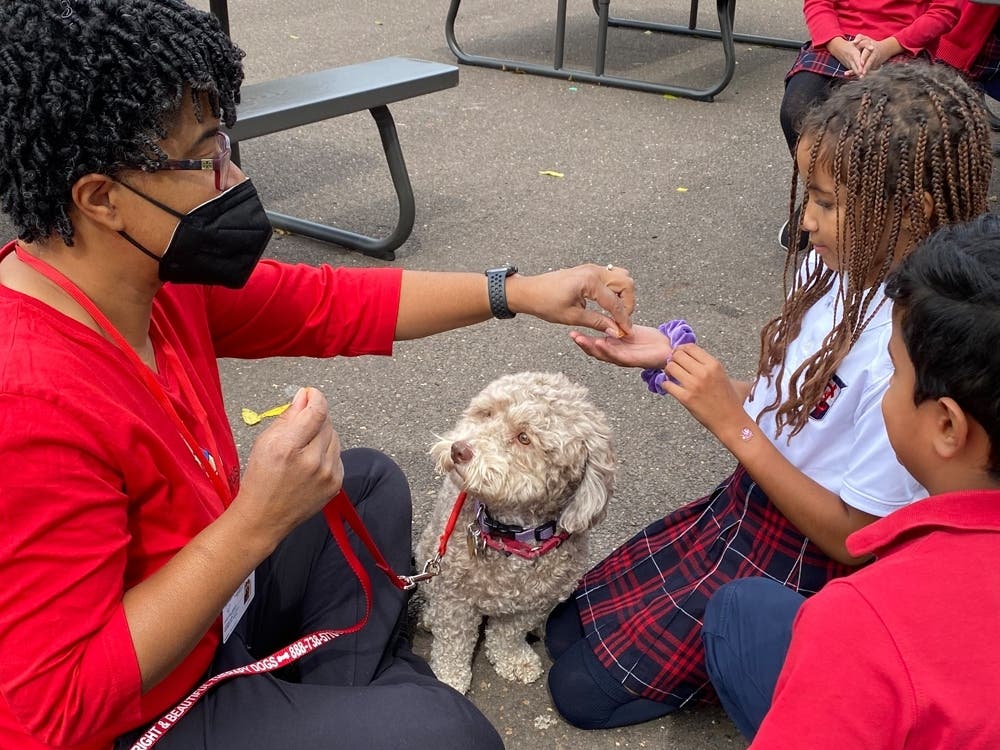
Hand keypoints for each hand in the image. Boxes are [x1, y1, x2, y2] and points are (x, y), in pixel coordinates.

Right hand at [232, 387, 343, 543]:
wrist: (264, 518)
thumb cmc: (260, 478)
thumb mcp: (264, 442)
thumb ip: (288, 417)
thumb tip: (304, 396)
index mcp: (289, 448)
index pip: (316, 412)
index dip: (316, 397)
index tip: (310, 394)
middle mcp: (312, 461)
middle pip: (326, 423)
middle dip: (315, 419)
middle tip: (299, 427)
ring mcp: (327, 474)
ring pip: (334, 438)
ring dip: (322, 436)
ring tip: (303, 448)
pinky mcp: (336, 484)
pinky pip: (337, 455)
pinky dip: (327, 453)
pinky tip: (310, 462)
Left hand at [507, 263, 634, 336]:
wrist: (529, 291)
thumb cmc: (545, 303)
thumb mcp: (572, 317)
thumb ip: (597, 322)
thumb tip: (615, 330)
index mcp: (589, 282)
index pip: (615, 302)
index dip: (623, 319)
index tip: (626, 332)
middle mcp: (594, 271)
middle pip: (626, 283)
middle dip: (628, 303)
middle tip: (621, 320)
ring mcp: (592, 268)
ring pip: (622, 277)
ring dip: (623, 294)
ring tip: (615, 312)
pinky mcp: (589, 270)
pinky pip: (611, 276)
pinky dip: (615, 289)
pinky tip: (607, 304)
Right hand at [569, 324, 673, 368]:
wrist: (668, 348)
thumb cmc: (650, 340)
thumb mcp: (629, 330)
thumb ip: (617, 326)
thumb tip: (605, 316)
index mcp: (613, 347)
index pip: (594, 344)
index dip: (582, 338)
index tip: (572, 329)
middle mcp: (615, 354)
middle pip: (595, 351)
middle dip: (582, 343)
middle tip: (571, 334)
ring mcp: (622, 359)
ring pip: (603, 354)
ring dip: (590, 347)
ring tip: (580, 339)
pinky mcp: (632, 361)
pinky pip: (616, 355)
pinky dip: (607, 350)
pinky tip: (599, 342)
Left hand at [662, 344, 747, 436]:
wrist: (731, 420)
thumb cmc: (728, 399)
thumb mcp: (722, 375)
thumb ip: (708, 365)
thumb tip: (691, 355)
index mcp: (714, 365)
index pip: (690, 347)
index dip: (680, 349)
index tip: (678, 355)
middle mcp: (704, 372)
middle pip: (678, 355)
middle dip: (672, 359)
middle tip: (673, 366)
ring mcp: (694, 385)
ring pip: (670, 367)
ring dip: (668, 371)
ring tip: (671, 376)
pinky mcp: (686, 398)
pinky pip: (667, 385)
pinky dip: (665, 384)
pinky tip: (669, 386)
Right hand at [826, 36, 863, 77]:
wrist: (837, 47)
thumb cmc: (850, 44)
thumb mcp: (858, 42)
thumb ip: (866, 45)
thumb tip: (872, 48)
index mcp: (853, 53)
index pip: (857, 60)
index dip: (859, 66)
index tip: (862, 70)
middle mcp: (850, 60)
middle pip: (855, 67)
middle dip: (858, 72)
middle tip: (862, 76)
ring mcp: (848, 64)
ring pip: (853, 70)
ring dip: (857, 74)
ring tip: (862, 77)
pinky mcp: (847, 66)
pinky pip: (852, 70)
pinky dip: (856, 73)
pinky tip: (860, 76)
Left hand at [854, 35, 901, 75]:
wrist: (884, 49)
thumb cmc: (871, 43)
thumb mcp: (866, 38)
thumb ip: (860, 38)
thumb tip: (854, 42)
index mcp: (872, 48)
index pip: (867, 53)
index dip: (864, 58)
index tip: (861, 63)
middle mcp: (874, 55)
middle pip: (870, 62)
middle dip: (866, 67)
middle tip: (862, 72)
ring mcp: (875, 61)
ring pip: (869, 67)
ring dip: (865, 72)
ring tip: (861, 76)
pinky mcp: (875, 66)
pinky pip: (869, 70)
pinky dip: (865, 73)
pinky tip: (861, 77)